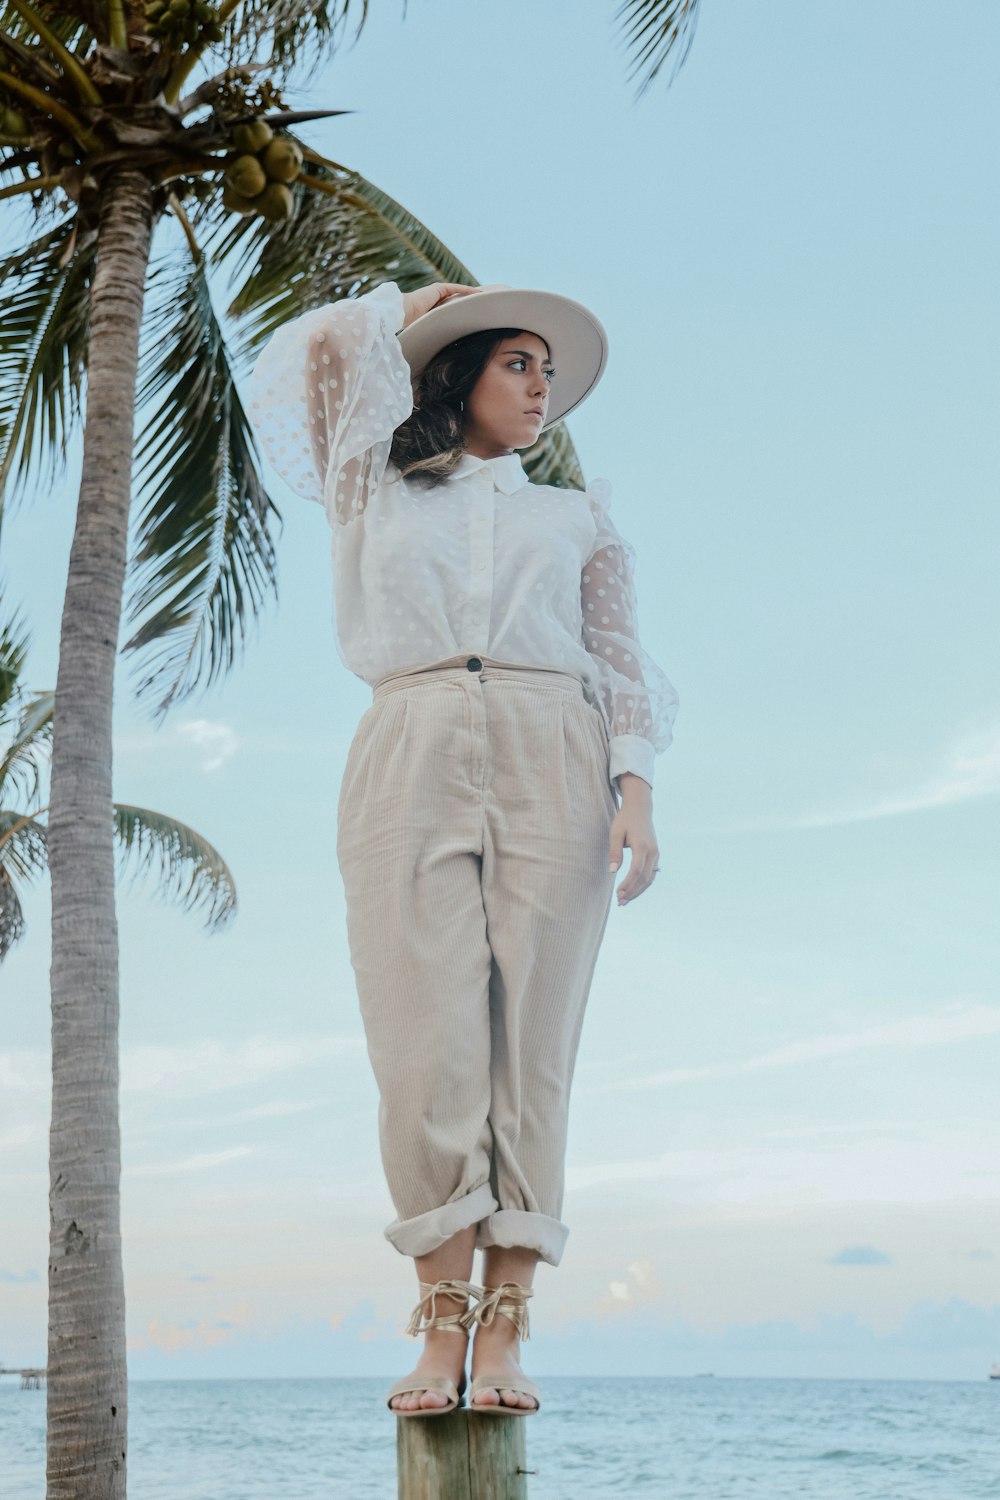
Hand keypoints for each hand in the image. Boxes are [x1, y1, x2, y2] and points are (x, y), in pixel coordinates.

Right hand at [401, 281, 496, 329]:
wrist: (401, 313)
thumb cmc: (409, 326)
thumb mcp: (427, 334)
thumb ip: (435, 338)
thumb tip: (441, 356)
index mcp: (432, 312)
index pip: (450, 312)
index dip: (462, 315)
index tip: (473, 321)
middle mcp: (435, 301)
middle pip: (456, 302)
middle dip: (469, 305)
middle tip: (481, 311)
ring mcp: (436, 293)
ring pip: (458, 294)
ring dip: (471, 296)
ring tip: (484, 300)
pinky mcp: (438, 288)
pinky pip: (456, 288)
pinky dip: (468, 290)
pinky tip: (478, 294)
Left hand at [608, 775, 658, 904]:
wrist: (640, 809)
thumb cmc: (625, 820)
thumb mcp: (615, 833)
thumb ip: (614, 852)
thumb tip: (612, 871)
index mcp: (642, 845)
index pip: (636, 870)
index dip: (628, 884)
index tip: (618, 894)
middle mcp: (652, 851)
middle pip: (644, 878)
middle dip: (632, 891)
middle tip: (620, 902)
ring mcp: (656, 853)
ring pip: (650, 878)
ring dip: (638, 890)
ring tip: (625, 899)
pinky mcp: (656, 855)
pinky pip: (651, 873)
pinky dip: (643, 884)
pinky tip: (633, 890)